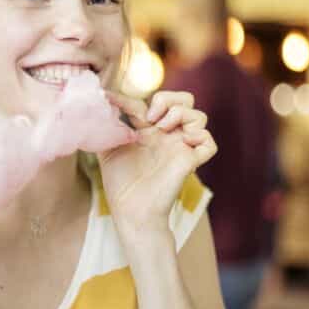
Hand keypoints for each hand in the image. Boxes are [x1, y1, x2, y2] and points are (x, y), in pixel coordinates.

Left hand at [97, 91, 215, 239]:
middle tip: (151, 116)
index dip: (130, 98)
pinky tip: (180, 142)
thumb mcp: (107, 148)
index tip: (109, 101)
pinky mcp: (190, 162)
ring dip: (180, 114)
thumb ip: (106, 127)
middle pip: (186, 101)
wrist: (130, 210)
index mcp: (149, 131)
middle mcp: (168, 137)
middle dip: (170, 98)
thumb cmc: (120, 184)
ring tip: (160, 127)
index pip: (150, 102)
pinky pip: (209, 142)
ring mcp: (181, 148)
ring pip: (199, 117)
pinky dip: (199, 136)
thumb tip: (99, 105)